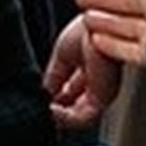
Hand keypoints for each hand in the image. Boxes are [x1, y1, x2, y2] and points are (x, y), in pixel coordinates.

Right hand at [44, 15, 121, 129]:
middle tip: (44, 109)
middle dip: (57, 109)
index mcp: (90, 69)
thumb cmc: (86, 30)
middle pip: (75, 106)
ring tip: (47, 111)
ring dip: (60, 117)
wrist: (95, 27)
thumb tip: (44, 93)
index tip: (42, 99)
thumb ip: (54, 76)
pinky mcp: (102, 98)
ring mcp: (101, 92)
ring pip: (79, 117)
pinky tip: (53, 110)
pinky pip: (82, 117)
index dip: (55, 98)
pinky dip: (65, 118)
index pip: (71, 92)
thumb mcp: (62, 55)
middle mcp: (98, 83)